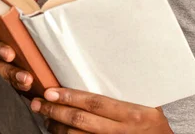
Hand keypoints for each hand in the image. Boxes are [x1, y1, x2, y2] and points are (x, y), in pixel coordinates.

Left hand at [30, 88, 172, 133]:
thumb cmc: (156, 121)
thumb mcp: (149, 102)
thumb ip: (127, 90)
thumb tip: (103, 66)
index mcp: (132, 113)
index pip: (94, 104)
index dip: (70, 97)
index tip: (51, 91)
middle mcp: (122, 132)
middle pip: (81, 122)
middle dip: (56, 112)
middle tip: (38, 103)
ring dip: (57, 128)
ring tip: (45, 117)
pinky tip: (59, 132)